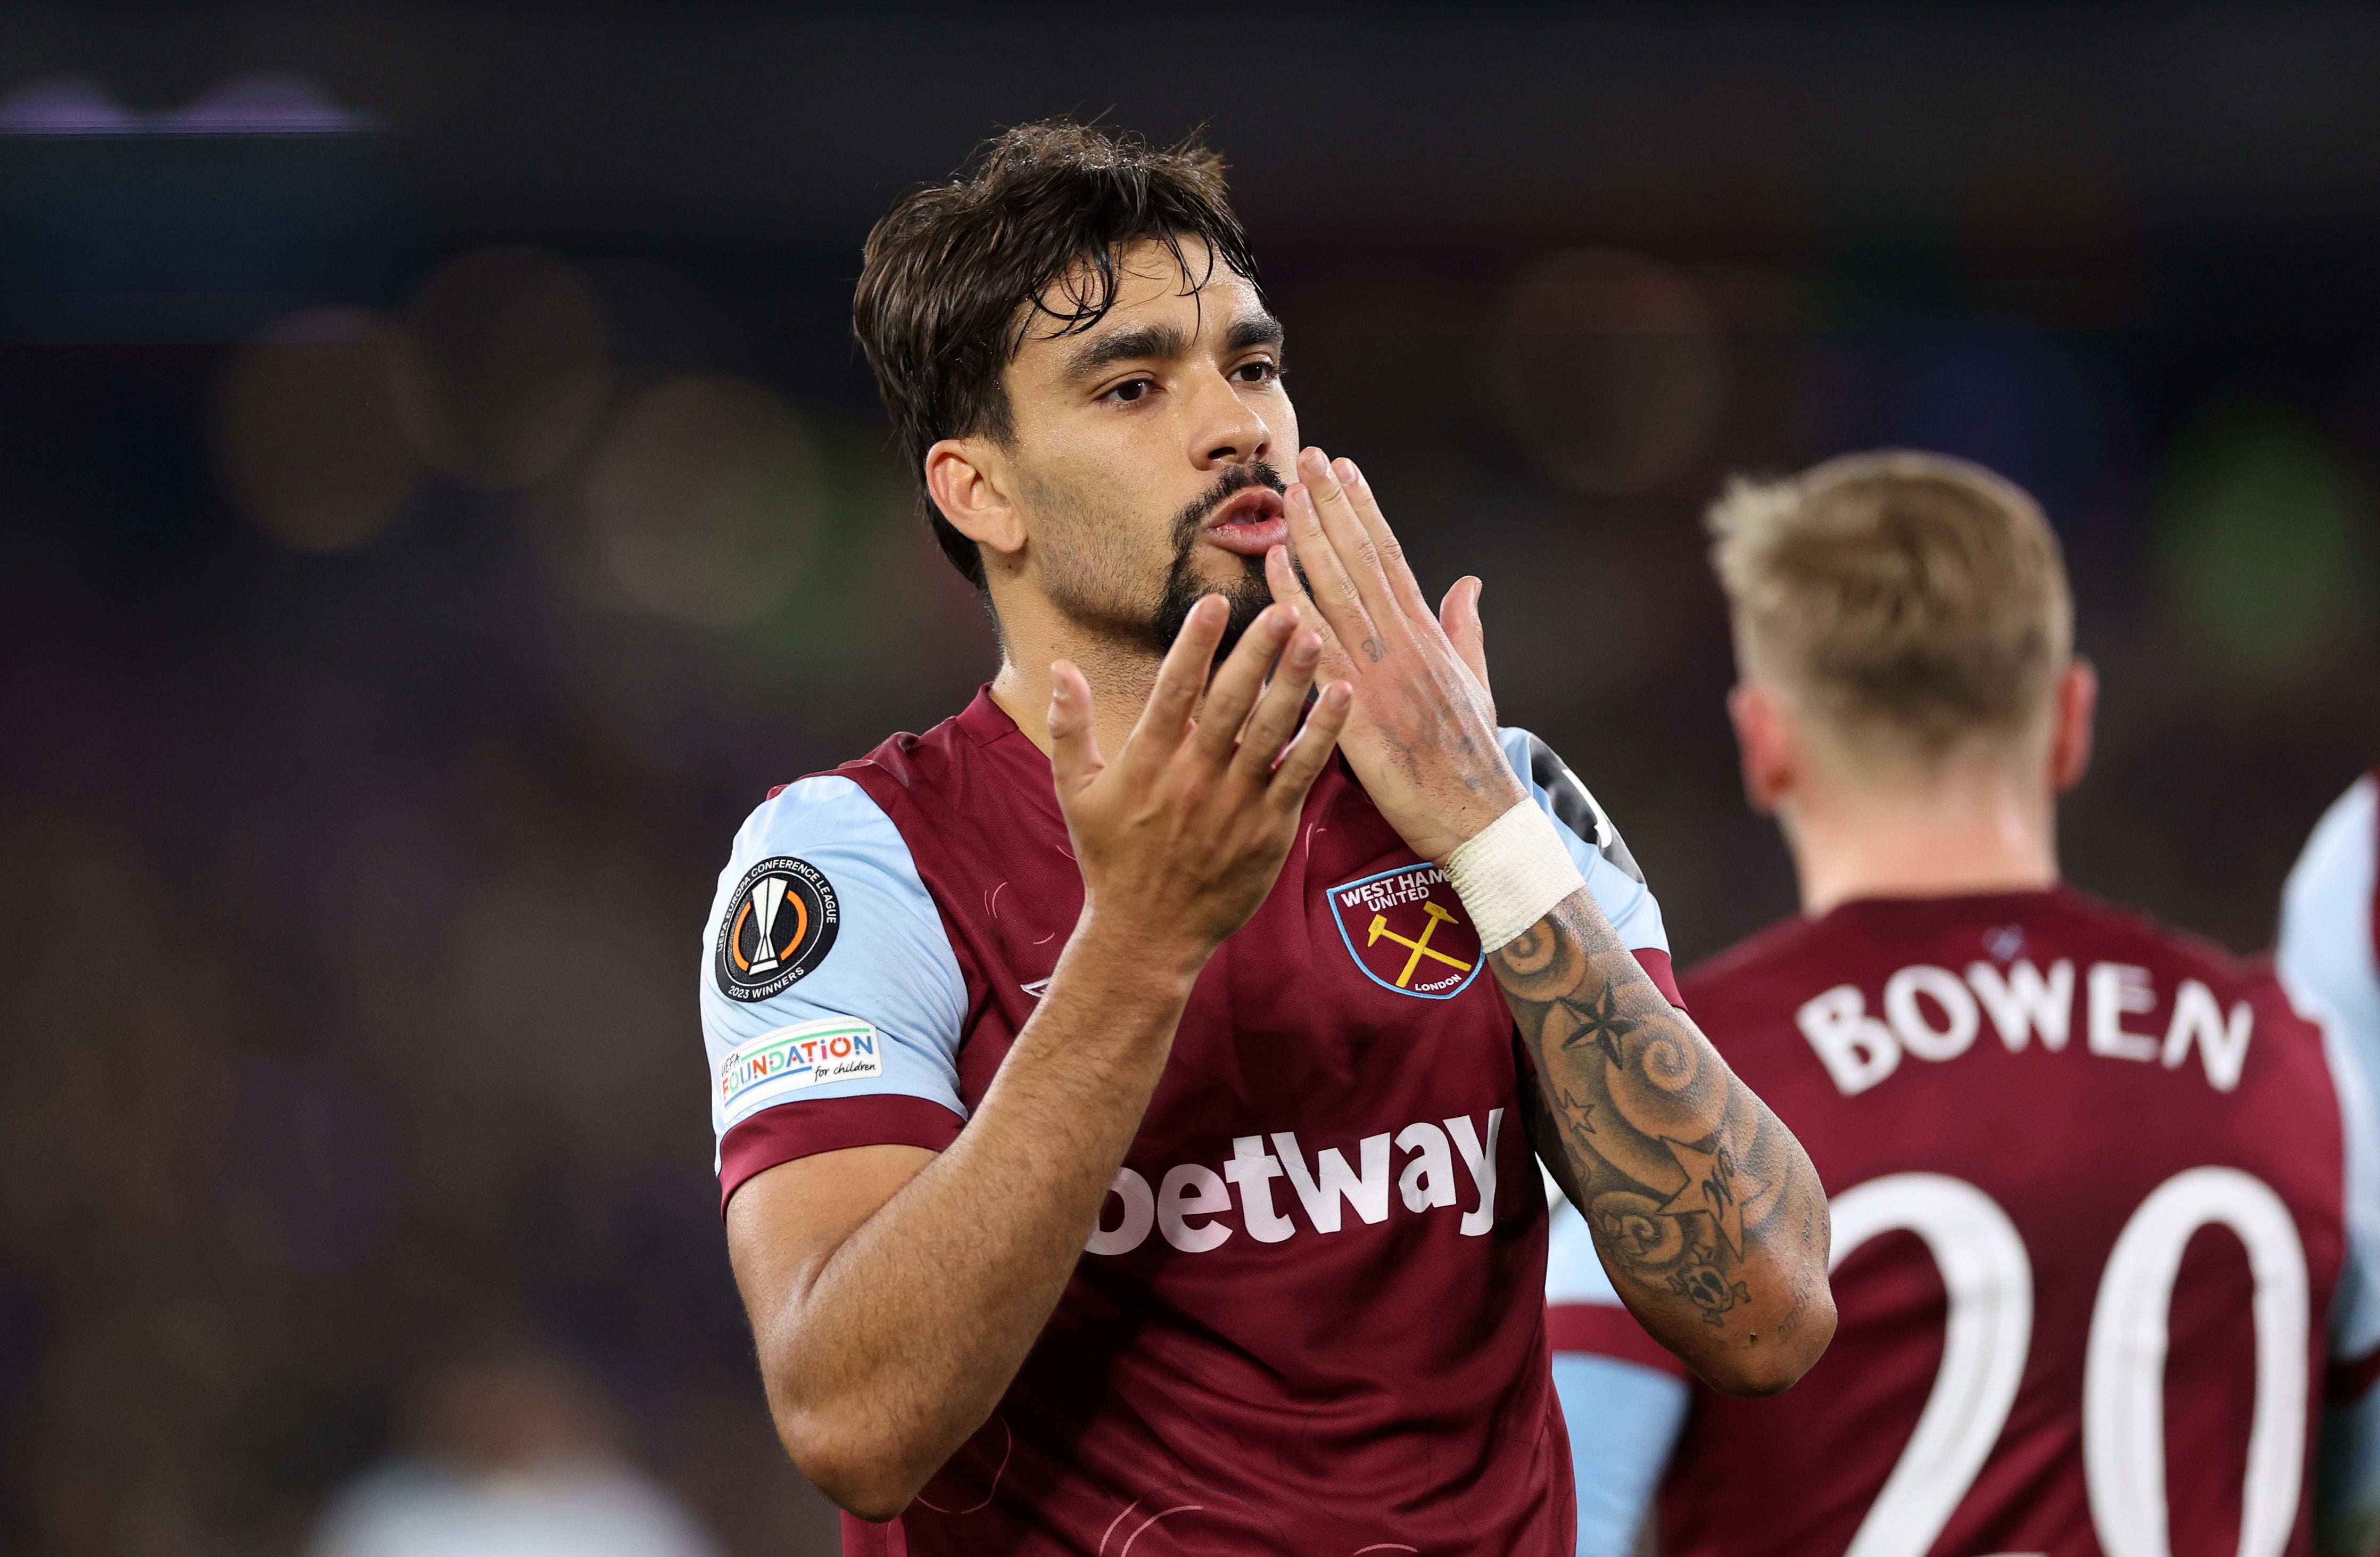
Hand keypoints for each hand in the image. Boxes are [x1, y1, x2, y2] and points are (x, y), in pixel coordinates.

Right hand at [1049, 596, 1350, 974]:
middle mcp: (1193, 778)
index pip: (1173, 690)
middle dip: (1256, 651)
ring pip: (1271, 732)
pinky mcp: (1269, 830)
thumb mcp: (1075, 793)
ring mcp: (1235, 805)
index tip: (1214, 601)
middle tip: (1282, 608)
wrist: (1148, 935)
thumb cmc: (1111, 859)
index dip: (1195, 644)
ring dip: (1295, 682)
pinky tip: (1340, 698)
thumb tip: (1062, 667)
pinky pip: (1301, 773)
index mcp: (1147, 763)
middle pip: (1230, 703)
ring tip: (1315, 638)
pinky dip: (1322, 735)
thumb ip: (1069, 727)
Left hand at [1265, 446, 1523, 862]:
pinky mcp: (1360, 712)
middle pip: (1362, 561)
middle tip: (1306, 458)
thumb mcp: (1477, 683)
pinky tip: (1274, 574)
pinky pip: (1320, 652)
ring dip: (1311, 540)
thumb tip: (1468, 582)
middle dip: (1332, 506)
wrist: (1481, 819)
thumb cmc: (1471, 760)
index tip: (1344, 470)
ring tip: (1287, 495)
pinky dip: (1296, 609)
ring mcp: (1383, 674)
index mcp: (1428, 636)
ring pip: (1340, 593)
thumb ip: (1466, 629)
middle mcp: (1405, 644)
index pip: (1390, 557)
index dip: (1364, 510)